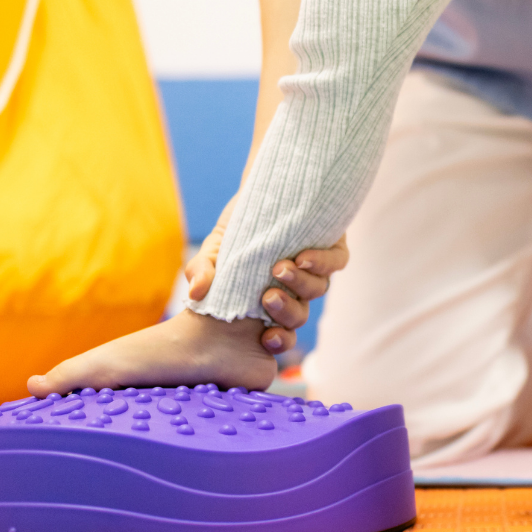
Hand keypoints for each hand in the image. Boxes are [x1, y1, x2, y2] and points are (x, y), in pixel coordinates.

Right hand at [185, 195, 349, 354]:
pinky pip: (335, 262)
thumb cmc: (236, 228)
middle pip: (299, 316)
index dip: (279, 341)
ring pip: (317, 289)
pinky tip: (303, 257)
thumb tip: (196, 293)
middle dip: (286, 312)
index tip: (267, 338)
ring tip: (280, 269)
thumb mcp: (213, 249)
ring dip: (300, 283)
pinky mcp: (332, 248)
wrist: (262, 191)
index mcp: (270, 302)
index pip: (281, 333)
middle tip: (268, 297)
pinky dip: (322, 262)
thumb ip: (201, 271)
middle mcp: (296, 291)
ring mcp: (316, 271)